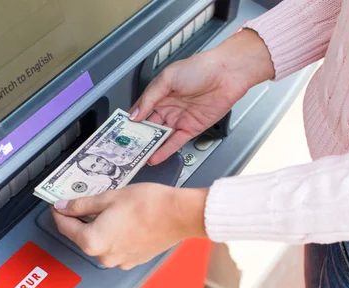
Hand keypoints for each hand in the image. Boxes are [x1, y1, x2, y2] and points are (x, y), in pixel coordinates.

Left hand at [51, 183, 208, 269]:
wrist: (179, 215)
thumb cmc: (147, 204)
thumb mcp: (109, 198)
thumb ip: (81, 205)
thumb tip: (63, 206)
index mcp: (93, 241)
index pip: (65, 227)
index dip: (60, 212)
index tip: (58, 204)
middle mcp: (104, 256)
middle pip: (82, 237)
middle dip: (80, 220)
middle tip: (83, 202)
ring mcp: (120, 261)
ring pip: (101, 242)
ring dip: (99, 228)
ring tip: (109, 209)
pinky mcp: (133, 261)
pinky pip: (116, 248)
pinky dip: (115, 236)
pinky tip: (123, 221)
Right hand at [130, 29, 273, 164]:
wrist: (228, 74)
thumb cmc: (201, 68)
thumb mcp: (168, 78)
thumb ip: (150, 98)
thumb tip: (135, 114)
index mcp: (160, 93)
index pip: (140, 111)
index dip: (130, 122)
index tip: (120, 133)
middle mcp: (168, 107)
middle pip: (148, 127)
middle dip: (137, 138)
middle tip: (125, 150)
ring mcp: (179, 119)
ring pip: (160, 137)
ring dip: (149, 148)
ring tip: (137, 158)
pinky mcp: (191, 128)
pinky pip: (175, 143)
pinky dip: (164, 151)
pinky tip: (154, 157)